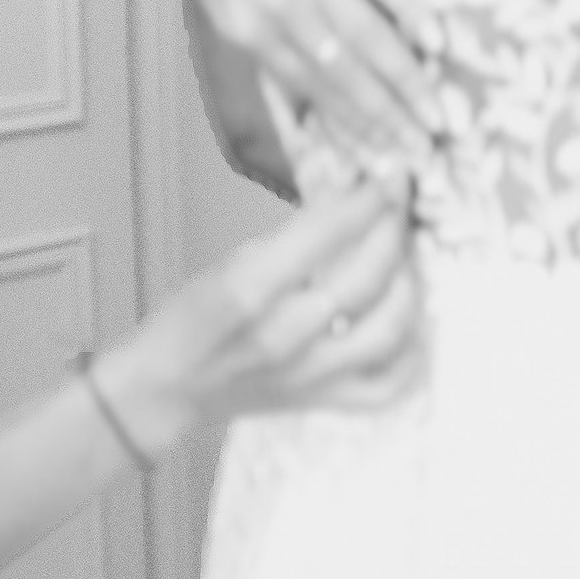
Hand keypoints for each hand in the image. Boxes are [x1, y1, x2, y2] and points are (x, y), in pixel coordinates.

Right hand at [94, 182, 421, 457]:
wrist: (165, 391)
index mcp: (250, 290)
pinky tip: (414, 324)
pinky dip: (412, 356)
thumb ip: (289, 242)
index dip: (367, 199)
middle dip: (393, 231)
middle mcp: (286, 334)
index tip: (390, 176)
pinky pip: (388, 386)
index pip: (326, 234)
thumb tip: (347, 208)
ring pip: (388, 329)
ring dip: (408, 287)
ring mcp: (310, 375)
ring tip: (407, 260)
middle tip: (401, 207)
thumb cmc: (189, 320)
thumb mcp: (227, 262)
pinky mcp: (323, 402)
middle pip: (365, 277)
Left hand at [169, 0, 442, 165]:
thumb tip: (304, 92)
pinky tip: (437, 41)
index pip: (312, 92)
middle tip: (425, 151)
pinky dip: (411, 13)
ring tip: (437, 113)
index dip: (353, 128)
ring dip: (407, 83)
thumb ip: (263, 41)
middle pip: (345, 78)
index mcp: (249, 31)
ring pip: (366, 41)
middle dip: (389, 121)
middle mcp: (280, 11)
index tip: (387, 158)